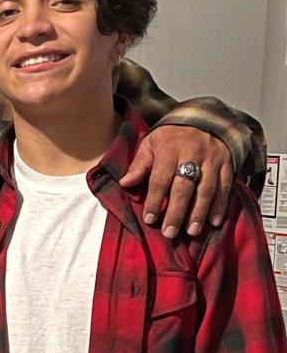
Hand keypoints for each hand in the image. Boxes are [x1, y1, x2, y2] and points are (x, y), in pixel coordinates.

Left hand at [119, 125, 233, 237]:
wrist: (203, 120)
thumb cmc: (171, 138)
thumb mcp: (151, 144)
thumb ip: (139, 164)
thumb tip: (125, 183)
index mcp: (170, 149)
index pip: (160, 178)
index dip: (154, 200)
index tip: (150, 219)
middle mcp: (192, 154)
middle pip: (184, 187)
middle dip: (176, 212)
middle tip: (169, 233)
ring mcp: (212, 160)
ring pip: (206, 190)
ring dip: (199, 213)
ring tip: (191, 232)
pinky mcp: (227, 164)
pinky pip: (225, 187)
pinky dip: (220, 206)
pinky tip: (214, 222)